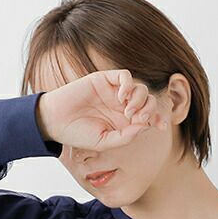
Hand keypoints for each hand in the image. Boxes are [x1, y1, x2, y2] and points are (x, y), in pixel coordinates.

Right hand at [37, 68, 168, 151]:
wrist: (55, 122)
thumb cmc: (78, 134)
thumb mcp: (105, 142)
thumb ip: (125, 137)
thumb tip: (145, 126)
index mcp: (123, 121)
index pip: (148, 116)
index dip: (158, 119)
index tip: (161, 126)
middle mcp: (121, 105)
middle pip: (147, 101)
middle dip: (150, 109)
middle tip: (139, 119)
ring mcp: (113, 91)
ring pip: (139, 88)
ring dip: (139, 99)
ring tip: (128, 111)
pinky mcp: (103, 79)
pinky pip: (124, 76)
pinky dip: (128, 85)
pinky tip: (122, 98)